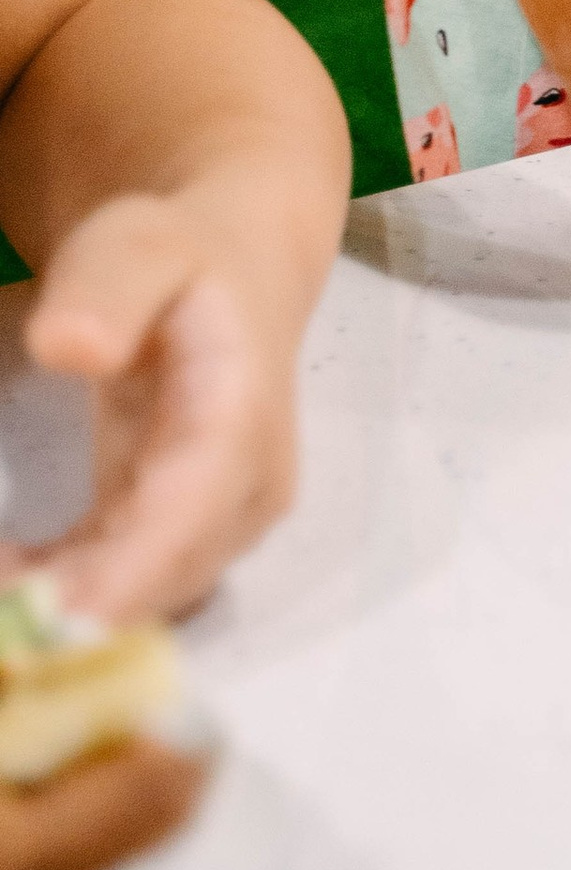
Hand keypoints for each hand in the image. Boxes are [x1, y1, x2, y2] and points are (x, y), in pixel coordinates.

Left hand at [1, 195, 296, 621]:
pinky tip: (12, 574)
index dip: (124, 576)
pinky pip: (130, 591)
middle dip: (78, 613)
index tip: (52, 620)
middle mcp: (248, 486)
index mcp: (240, 413)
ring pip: (148, 599)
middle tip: (1, 618)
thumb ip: (107, 291)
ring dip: (66, 613)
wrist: (236, 274)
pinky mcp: (190, 538)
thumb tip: (67, 346)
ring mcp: (224, 521)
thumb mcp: (135, 248)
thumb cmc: (178, 259)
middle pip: (168, 576)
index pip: (191, 511)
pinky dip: (67, 598)